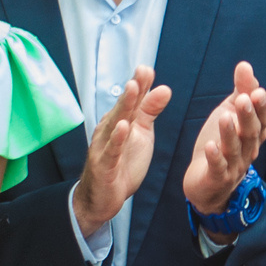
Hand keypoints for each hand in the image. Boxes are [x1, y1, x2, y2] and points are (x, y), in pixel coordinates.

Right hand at [72, 65, 172, 235]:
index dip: (140, 84)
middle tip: (142, 72)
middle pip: (123, 107)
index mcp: (121, 121)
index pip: (132, 100)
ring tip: (132, 89)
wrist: (102, 197)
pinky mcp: (104, 165)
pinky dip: (116, 139)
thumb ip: (150, 111)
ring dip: (124, 106)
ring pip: (115, 123)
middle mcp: (110, 130)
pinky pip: (111, 150)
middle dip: (133, 90)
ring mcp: (105, 146)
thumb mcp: (142, 134)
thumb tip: (164, 88)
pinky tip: (122, 127)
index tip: (147, 68)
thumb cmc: (122, 162)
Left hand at [183, 61, 265, 215]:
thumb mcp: (229, 114)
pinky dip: (215, 157)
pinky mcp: (218, 178)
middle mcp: (247, 150)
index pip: (261, 119)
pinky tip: (210, 146)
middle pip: (251, 132)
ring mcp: (234, 166)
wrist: (205, 183)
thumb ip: (239, 92)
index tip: (256, 90)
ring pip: (235, 149)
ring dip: (230, 133)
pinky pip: (218, 168)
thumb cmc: (220, 144)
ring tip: (224, 117)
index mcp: (252, 134)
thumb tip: (245, 65)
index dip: (260, 106)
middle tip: (243, 99)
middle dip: (248, 116)